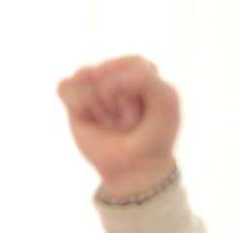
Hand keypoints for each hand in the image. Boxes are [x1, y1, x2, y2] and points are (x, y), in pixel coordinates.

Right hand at [57, 55, 180, 199]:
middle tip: (127, 121)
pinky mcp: (73, 96)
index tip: (146, 113)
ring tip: (111, 121)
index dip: (138, 93)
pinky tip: (91, 119)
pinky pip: (66, 87)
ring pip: (85, 77)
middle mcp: (114, 71)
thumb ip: (145, 77)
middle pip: (106, 71)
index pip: (132, 65)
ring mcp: (92, 82)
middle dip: (118, 102)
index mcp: (140, 67)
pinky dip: (79, 107)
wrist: (135, 167)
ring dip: (99, 107)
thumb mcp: (166, 103)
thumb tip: (96, 73)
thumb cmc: (154, 135)